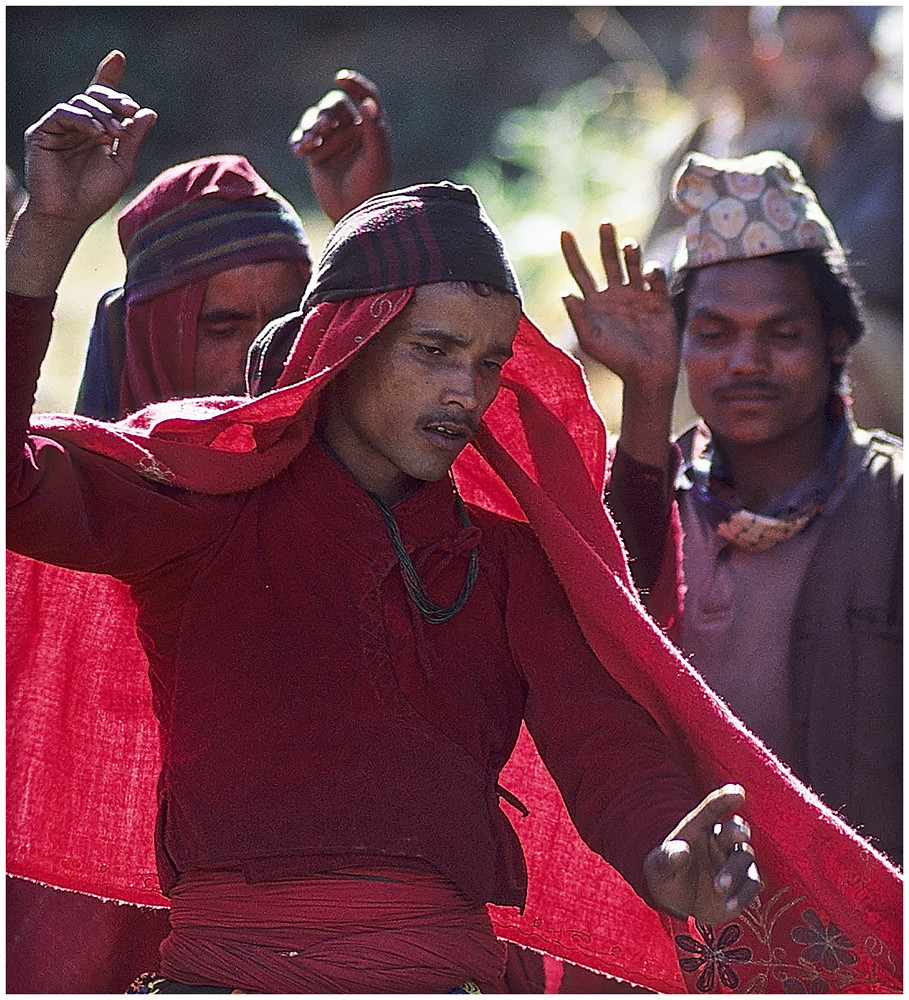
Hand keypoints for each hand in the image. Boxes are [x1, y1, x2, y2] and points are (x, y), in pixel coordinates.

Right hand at [23, 49, 155, 228]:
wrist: (69, 215)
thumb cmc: (95, 195)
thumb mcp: (123, 166)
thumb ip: (134, 139)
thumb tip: (149, 112)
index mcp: (96, 131)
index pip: (102, 99)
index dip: (108, 76)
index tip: (118, 56)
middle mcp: (77, 126)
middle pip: (95, 97)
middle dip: (115, 100)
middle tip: (130, 111)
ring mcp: (58, 127)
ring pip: (82, 103)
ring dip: (103, 114)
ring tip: (115, 135)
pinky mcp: (42, 132)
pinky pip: (64, 113)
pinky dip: (84, 119)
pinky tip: (98, 134)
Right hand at [289, 69, 390, 222]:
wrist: (350, 213)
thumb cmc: (369, 188)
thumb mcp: (377, 160)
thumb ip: (375, 131)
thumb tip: (367, 102)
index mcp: (372, 128)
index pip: (366, 96)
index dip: (355, 84)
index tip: (341, 79)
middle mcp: (352, 130)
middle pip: (334, 106)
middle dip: (325, 114)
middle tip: (322, 128)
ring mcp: (333, 140)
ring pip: (315, 119)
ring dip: (310, 128)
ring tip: (310, 146)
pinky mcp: (316, 152)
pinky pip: (302, 137)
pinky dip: (299, 141)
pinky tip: (299, 152)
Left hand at [561, 222, 679, 393]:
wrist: (647, 372)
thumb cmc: (615, 359)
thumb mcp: (591, 340)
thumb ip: (578, 317)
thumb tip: (564, 293)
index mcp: (595, 302)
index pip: (581, 272)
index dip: (572, 253)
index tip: (564, 232)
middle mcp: (615, 294)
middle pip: (608, 260)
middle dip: (606, 241)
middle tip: (604, 223)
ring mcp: (637, 295)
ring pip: (633, 264)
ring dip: (631, 252)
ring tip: (629, 247)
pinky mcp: (658, 299)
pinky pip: (656, 277)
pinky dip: (653, 271)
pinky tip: (649, 276)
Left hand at [644, 784, 761, 924]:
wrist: (675, 904)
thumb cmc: (666, 875)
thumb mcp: (658, 868)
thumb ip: (667, 858)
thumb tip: (682, 850)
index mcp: (698, 827)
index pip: (713, 808)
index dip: (725, 799)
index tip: (738, 792)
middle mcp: (719, 840)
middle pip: (736, 828)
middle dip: (737, 830)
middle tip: (734, 837)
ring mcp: (733, 861)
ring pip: (744, 857)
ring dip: (734, 871)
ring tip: (717, 889)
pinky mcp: (743, 883)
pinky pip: (751, 884)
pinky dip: (742, 894)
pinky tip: (728, 906)